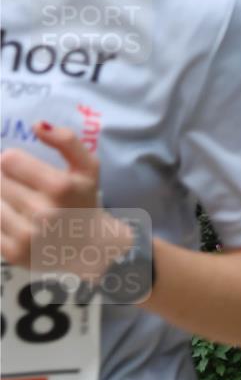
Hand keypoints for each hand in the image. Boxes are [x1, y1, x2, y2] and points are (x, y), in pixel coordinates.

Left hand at [0, 122, 131, 279]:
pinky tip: (16, 222)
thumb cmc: (84, 202)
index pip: (8, 160)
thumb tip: (37, 125)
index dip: (14, 163)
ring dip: (2, 201)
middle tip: (23, 191)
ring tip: (19, 207)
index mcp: (60, 187)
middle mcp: (44, 213)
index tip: (22, 170)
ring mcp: (27, 236)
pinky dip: (1, 221)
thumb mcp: (87, 169)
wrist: (91, 248)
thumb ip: (68, 141)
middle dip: (6, 182)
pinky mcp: (14, 254)